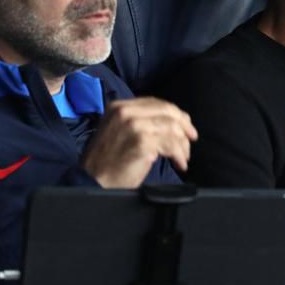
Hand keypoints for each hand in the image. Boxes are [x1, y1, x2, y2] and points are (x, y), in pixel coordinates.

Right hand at [81, 97, 197, 187]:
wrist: (92, 181)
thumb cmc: (105, 161)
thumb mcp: (117, 132)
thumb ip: (138, 122)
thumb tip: (169, 121)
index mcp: (119, 107)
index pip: (155, 103)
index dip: (174, 113)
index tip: (185, 125)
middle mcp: (126, 112)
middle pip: (167, 111)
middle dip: (184, 125)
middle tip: (192, 138)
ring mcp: (134, 125)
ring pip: (172, 127)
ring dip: (182, 144)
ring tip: (183, 157)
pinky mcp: (142, 142)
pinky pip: (171, 144)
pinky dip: (179, 154)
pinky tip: (179, 163)